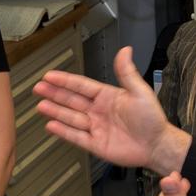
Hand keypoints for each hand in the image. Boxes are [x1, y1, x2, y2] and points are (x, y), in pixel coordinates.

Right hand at [34, 47, 187, 173]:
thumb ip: (127, 73)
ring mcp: (95, 127)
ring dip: (55, 111)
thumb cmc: (152, 119)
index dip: (65, 81)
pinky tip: (51, 125)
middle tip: (38, 88)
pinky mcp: (95, 144)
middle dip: (54, 93)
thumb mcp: (140, 91)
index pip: (81, 86)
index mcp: (107, 96)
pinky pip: (76, 136)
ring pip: (70, 118)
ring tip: (41, 105)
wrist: (157, 145)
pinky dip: (63, 131)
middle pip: (71, 100)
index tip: (49, 75)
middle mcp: (98, 111)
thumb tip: (125, 50)